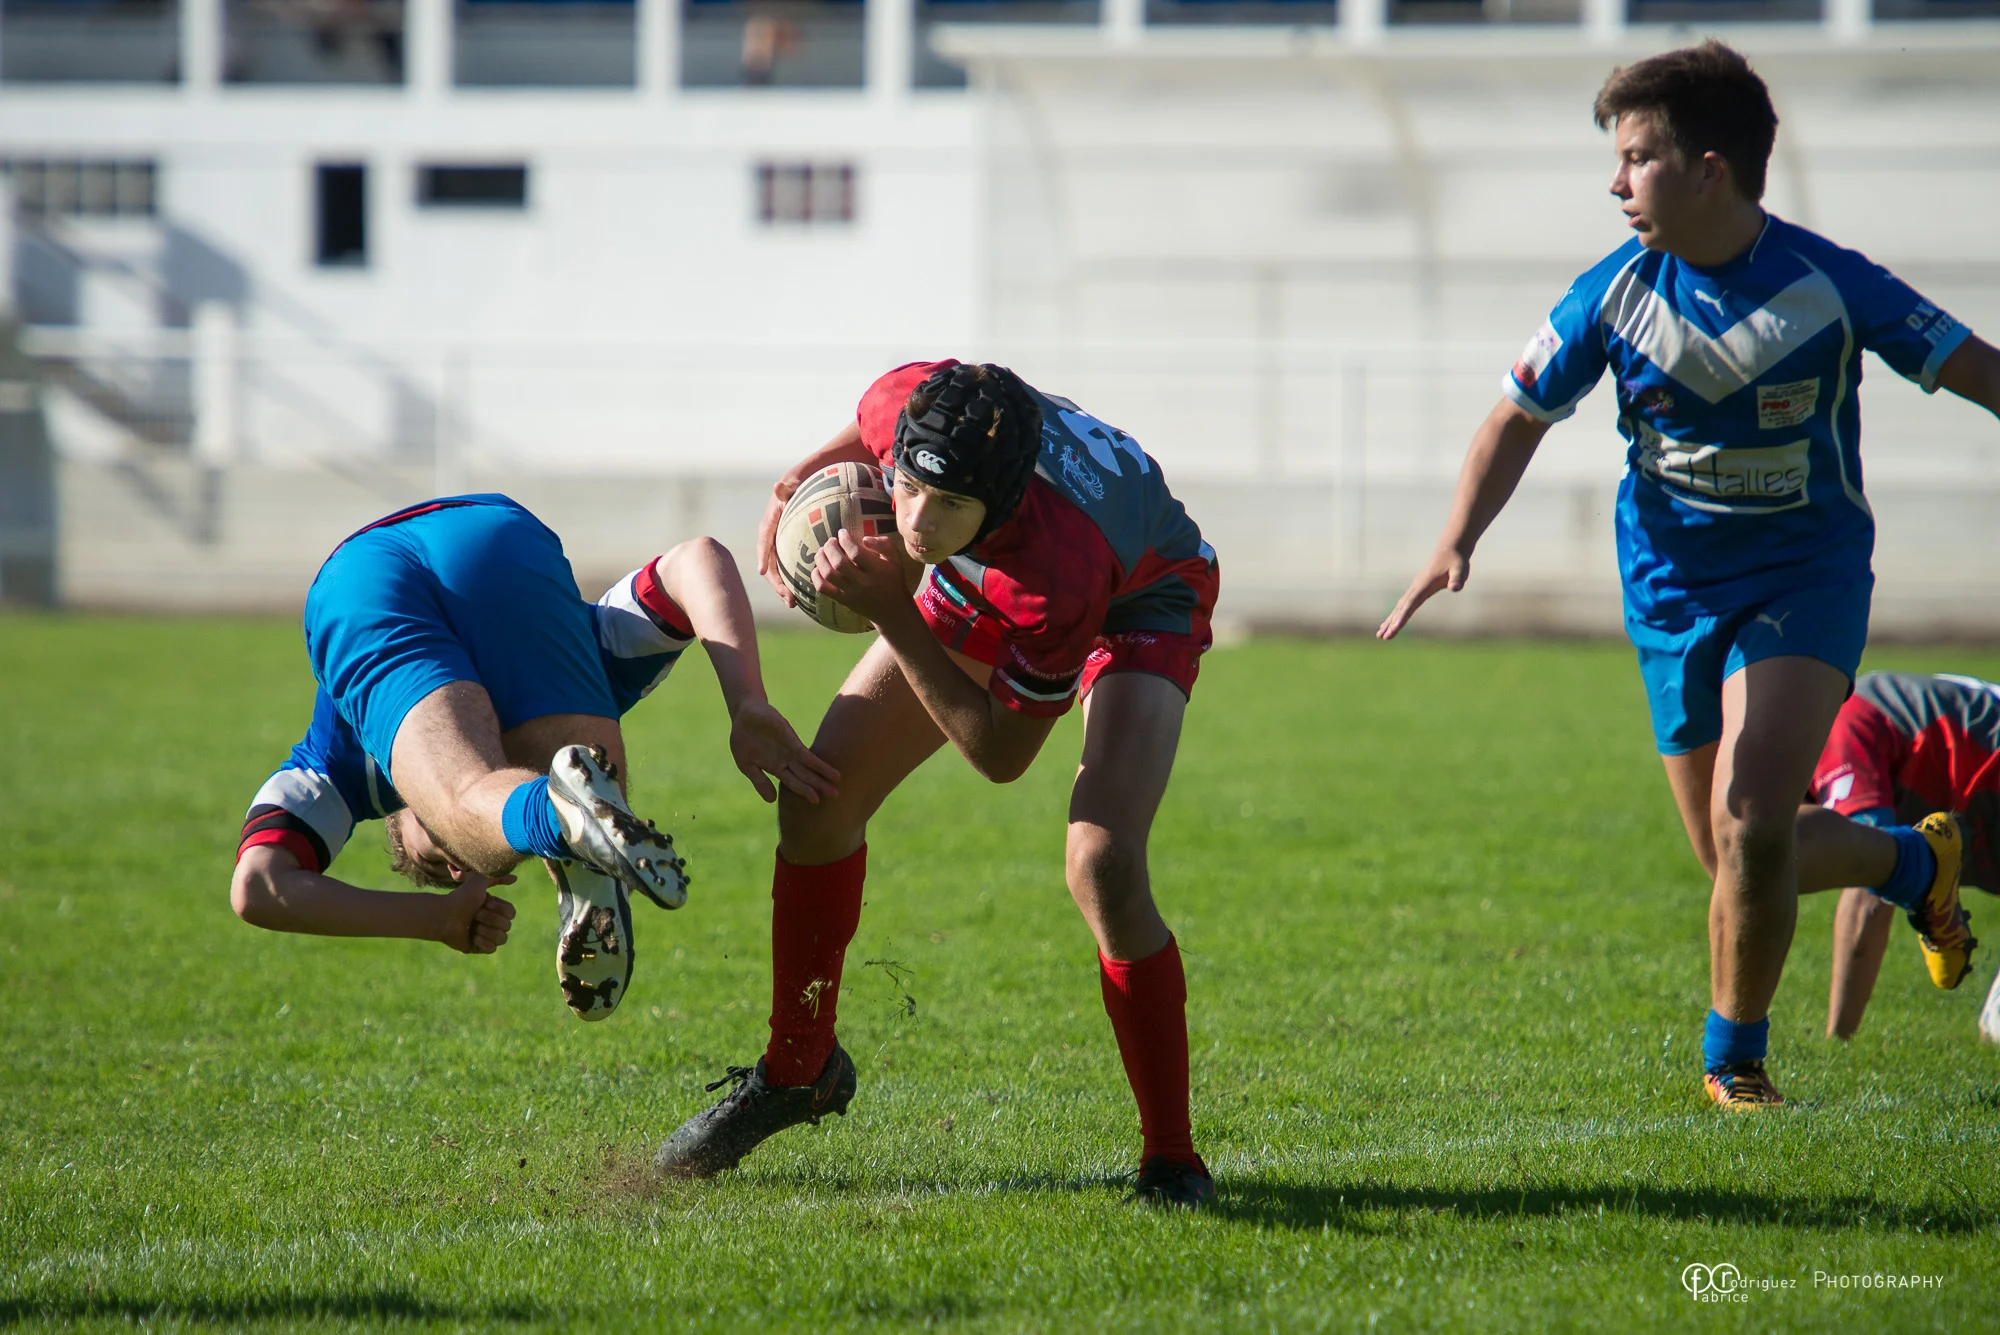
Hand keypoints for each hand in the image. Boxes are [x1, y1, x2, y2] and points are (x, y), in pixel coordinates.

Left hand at [437, 874, 516, 953]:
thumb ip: (497, 877)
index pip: (511, 912)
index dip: (499, 908)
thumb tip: (515, 879)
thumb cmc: (460, 898)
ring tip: (473, 927)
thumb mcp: (478, 881)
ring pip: (502, 938)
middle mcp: (492, 922)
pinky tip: (472, 936)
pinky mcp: (479, 948)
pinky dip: (483, 942)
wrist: (444, 915)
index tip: (484, 903)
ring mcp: (486, 936)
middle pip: (507, 925)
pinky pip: (492, 949)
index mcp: (494, 909)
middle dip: (490, 919)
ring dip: (486, 930)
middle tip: (475, 915)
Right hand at [729, 698, 841, 803]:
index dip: (805, 791)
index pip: (793, 782)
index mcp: (776, 767)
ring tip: (837, 781)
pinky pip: (803, 752)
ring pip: (808, 765)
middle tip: (835, 796)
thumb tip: (772, 801)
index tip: (817, 801)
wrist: (744, 713)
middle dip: (819, 785)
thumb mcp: (747, 764)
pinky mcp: (790, 737)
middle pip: (805, 776)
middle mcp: (786, 759)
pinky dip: (814, 761)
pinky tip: (826, 768)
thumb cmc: (744, 738)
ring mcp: (789, 748)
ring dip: (822, 773)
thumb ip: (759, 781)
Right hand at [757, 481, 798, 605]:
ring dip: (784, 588)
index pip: (764, 539)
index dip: (763, 555)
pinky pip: (789, 568)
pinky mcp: (789, 550)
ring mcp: (780, 545)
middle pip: (770, 562)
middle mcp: (772, 536)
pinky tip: (803, 597)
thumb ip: (786, 488)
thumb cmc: (799, 483)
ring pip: (779, 570)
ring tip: (793, 604)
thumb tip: (777, 486)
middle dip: (777, 583)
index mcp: (770, 521)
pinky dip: (793, 582)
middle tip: (788, 599)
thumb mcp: (794, 483)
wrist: (804, 484)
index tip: (762, 571)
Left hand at [813, 529, 915, 626]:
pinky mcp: (843, 600)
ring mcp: (851, 593)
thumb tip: (864, 538)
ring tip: (823, 550)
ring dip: (821, 559)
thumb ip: (884, 545)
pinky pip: (823, 588)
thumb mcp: (896, 559)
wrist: (892, 610)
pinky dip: (816, 576)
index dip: (845, 540)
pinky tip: (819, 567)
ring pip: (829, 574)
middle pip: (839, 563)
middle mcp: (863, 583)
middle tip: (831, 541)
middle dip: (831, 547)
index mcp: (877, 571)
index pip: (856, 553)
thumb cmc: (893, 579)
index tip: (842, 533)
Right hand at [1377, 548, 1469, 639]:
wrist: (1450, 549)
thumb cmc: (1456, 561)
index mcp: (1423, 585)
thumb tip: (1455, 588)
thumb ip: (1457, 579)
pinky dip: (1396, 614)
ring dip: (1390, 620)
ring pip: (1399, 607)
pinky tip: (1391, 621)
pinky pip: (1404, 604)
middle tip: (1381, 637)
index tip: (1393, 630)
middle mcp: (1416, 587)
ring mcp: (1415, 588)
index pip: (1410, 605)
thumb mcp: (1460, 569)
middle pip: (1400, 608)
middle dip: (1391, 623)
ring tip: (1380, 634)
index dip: (1401, 618)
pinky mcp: (1417, 589)